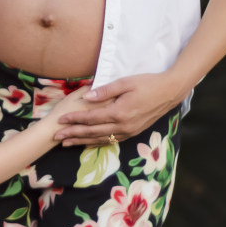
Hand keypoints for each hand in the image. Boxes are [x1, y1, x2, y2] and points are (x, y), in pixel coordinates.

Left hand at [54, 72, 182, 146]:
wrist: (169, 92)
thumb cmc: (147, 83)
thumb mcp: (126, 82)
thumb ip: (105, 90)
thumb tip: (86, 97)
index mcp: (119, 112)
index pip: (91, 118)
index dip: (74, 119)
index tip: (60, 120)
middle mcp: (123, 125)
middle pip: (92, 132)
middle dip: (73, 134)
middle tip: (56, 137)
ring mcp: (128, 131)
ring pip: (100, 139)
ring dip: (82, 142)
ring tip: (66, 144)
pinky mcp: (132, 133)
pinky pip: (111, 141)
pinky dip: (97, 143)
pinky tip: (87, 144)